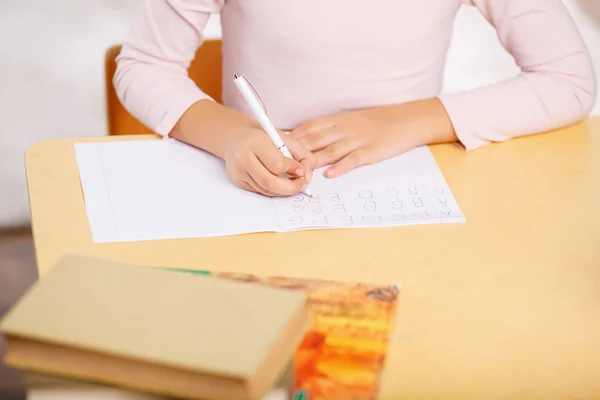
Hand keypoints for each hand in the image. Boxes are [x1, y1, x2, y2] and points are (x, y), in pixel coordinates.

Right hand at [224, 129, 316, 195]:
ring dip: (284, 191)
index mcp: (255, 142)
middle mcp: (243, 158)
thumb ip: (301, 154)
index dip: (293, 170)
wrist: (234, 136)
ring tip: (294, 184)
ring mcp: (239, 171)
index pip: (277, 164)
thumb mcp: (283, 138)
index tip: (301, 170)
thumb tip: (308, 176)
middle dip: (291, 188)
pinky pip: (260, 191)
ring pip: (266, 190)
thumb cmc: (261, 136)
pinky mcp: (238, 181)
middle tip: (302, 185)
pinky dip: (274, 190)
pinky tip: (281, 183)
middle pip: (270, 182)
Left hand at [290, 99, 456, 177]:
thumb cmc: (376, 122)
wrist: (404, 120)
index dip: (291, 138)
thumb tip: (309, 139)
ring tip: (299, 173)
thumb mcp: (350, 120)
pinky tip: (329, 175)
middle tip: (280, 165)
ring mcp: (356, 139)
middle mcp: (343, 129)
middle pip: (314, 140)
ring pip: (329, 151)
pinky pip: (352, 159)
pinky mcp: (370, 150)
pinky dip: (340, 167)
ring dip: (313, 162)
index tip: (275, 148)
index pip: (308, 128)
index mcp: (337, 120)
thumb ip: (330, 129)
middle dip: (295, 153)